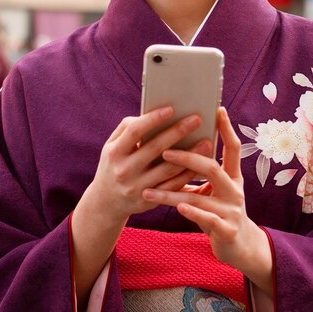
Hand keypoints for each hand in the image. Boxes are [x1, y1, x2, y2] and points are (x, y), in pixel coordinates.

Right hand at [83, 107, 207, 225]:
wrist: (106, 202)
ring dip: (190, 155)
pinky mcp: (149, 200)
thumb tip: (151, 115)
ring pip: (168, 169)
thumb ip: (127, 129)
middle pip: (155, 148)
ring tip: (207, 142)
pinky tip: (200, 164)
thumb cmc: (113, 165)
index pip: (134, 131)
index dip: (153, 119)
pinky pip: (173, 186)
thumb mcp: (111, 147)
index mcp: (115, 152)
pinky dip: (188, 174)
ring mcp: (137, 187)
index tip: (171, 109)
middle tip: (196, 119)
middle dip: (178, 132)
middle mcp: (125, 170)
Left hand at [142, 107, 273, 293]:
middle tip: (165, 152)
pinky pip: (207, 218)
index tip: (217, 109)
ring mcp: (232, 211)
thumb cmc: (220, 212)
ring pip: (201, 196)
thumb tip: (176, 146)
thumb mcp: (215, 191)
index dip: (226, 128)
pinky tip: (177, 207)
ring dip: (172, 193)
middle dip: (188, 158)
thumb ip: (201, 173)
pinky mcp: (227, 230)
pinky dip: (191, 212)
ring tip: (148, 191)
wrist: (240, 247)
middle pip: (213, 168)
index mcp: (233, 177)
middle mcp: (235, 190)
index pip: (233, 148)